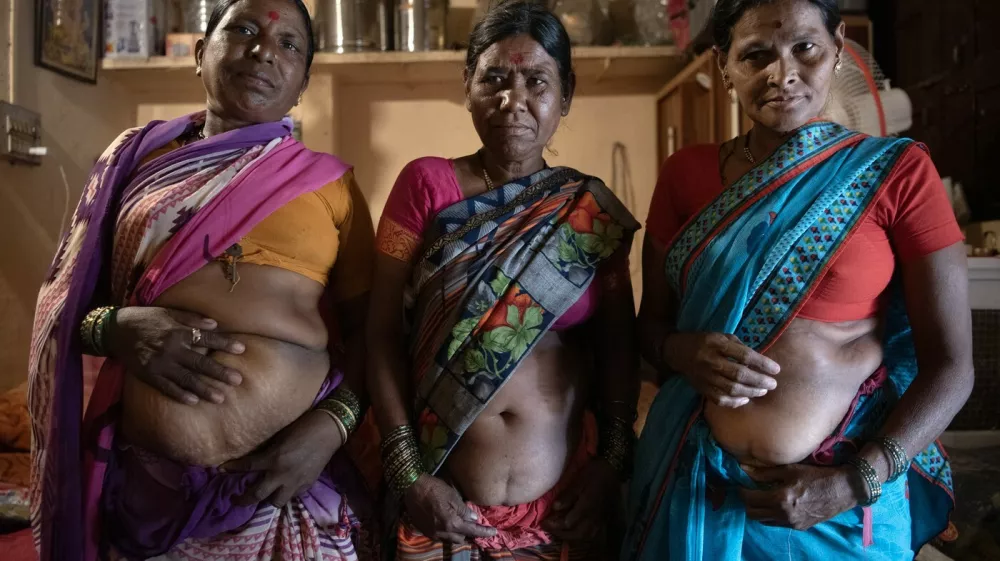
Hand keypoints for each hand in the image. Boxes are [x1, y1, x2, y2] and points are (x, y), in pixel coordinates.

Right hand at [108, 306, 244, 403]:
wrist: (116, 330)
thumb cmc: (148, 319)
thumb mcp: (169, 312)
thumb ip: (192, 319)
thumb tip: (215, 325)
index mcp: (178, 332)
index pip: (206, 339)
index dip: (224, 343)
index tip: (242, 349)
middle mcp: (170, 349)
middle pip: (199, 362)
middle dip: (219, 372)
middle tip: (238, 380)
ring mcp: (159, 363)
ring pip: (185, 379)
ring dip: (204, 389)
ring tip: (221, 398)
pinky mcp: (148, 374)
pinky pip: (166, 387)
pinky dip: (179, 394)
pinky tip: (194, 401)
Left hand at [221, 410, 342, 507]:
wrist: (329, 430)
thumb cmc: (303, 426)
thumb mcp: (281, 437)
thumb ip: (269, 451)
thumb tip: (256, 457)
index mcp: (274, 458)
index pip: (247, 467)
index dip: (232, 468)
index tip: (221, 470)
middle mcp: (282, 474)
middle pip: (257, 495)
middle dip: (243, 500)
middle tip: (236, 500)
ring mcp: (296, 482)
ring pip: (276, 502)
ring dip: (269, 498)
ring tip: (267, 493)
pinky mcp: (307, 485)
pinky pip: (292, 496)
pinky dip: (286, 493)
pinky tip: (285, 486)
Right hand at [403, 474, 496, 543]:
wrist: (412, 487)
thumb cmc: (434, 489)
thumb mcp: (453, 497)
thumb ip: (464, 510)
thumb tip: (473, 519)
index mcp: (452, 524)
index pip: (472, 531)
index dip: (484, 532)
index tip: (494, 532)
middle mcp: (443, 532)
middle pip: (461, 539)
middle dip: (469, 534)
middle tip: (475, 526)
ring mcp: (433, 533)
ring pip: (450, 539)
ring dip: (457, 534)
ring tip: (461, 525)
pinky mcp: (425, 531)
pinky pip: (440, 536)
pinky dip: (447, 532)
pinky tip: (448, 524)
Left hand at [543, 458, 619, 541]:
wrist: (613, 471)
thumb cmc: (594, 473)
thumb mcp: (578, 480)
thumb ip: (567, 495)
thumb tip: (555, 508)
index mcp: (586, 507)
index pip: (568, 523)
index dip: (554, 525)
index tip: (543, 522)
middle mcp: (593, 517)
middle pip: (576, 534)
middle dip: (561, 534)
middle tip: (549, 528)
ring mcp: (600, 520)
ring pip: (585, 536)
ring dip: (571, 537)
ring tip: (560, 531)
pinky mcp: (603, 519)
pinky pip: (593, 534)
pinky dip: (582, 536)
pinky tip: (575, 532)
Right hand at [665, 332, 779, 407]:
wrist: (677, 352)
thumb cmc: (705, 342)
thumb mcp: (721, 336)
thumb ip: (739, 347)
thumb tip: (761, 361)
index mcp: (717, 344)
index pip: (744, 355)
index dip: (762, 363)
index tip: (776, 370)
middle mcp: (710, 361)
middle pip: (739, 374)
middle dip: (759, 381)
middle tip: (773, 384)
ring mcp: (705, 376)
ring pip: (731, 389)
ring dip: (751, 392)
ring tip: (763, 391)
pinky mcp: (701, 388)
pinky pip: (720, 399)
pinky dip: (734, 402)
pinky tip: (745, 400)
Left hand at [739, 463, 857, 529]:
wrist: (842, 490)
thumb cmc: (816, 476)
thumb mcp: (789, 469)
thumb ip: (765, 472)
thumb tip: (743, 469)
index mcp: (780, 499)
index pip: (749, 499)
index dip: (741, 491)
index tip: (740, 483)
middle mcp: (783, 515)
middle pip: (752, 514)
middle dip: (747, 502)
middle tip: (748, 491)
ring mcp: (791, 524)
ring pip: (763, 521)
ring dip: (757, 510)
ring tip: (760, 497)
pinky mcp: (798, 528)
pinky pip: (775, 524)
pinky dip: (770, 515)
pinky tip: (774, 504)